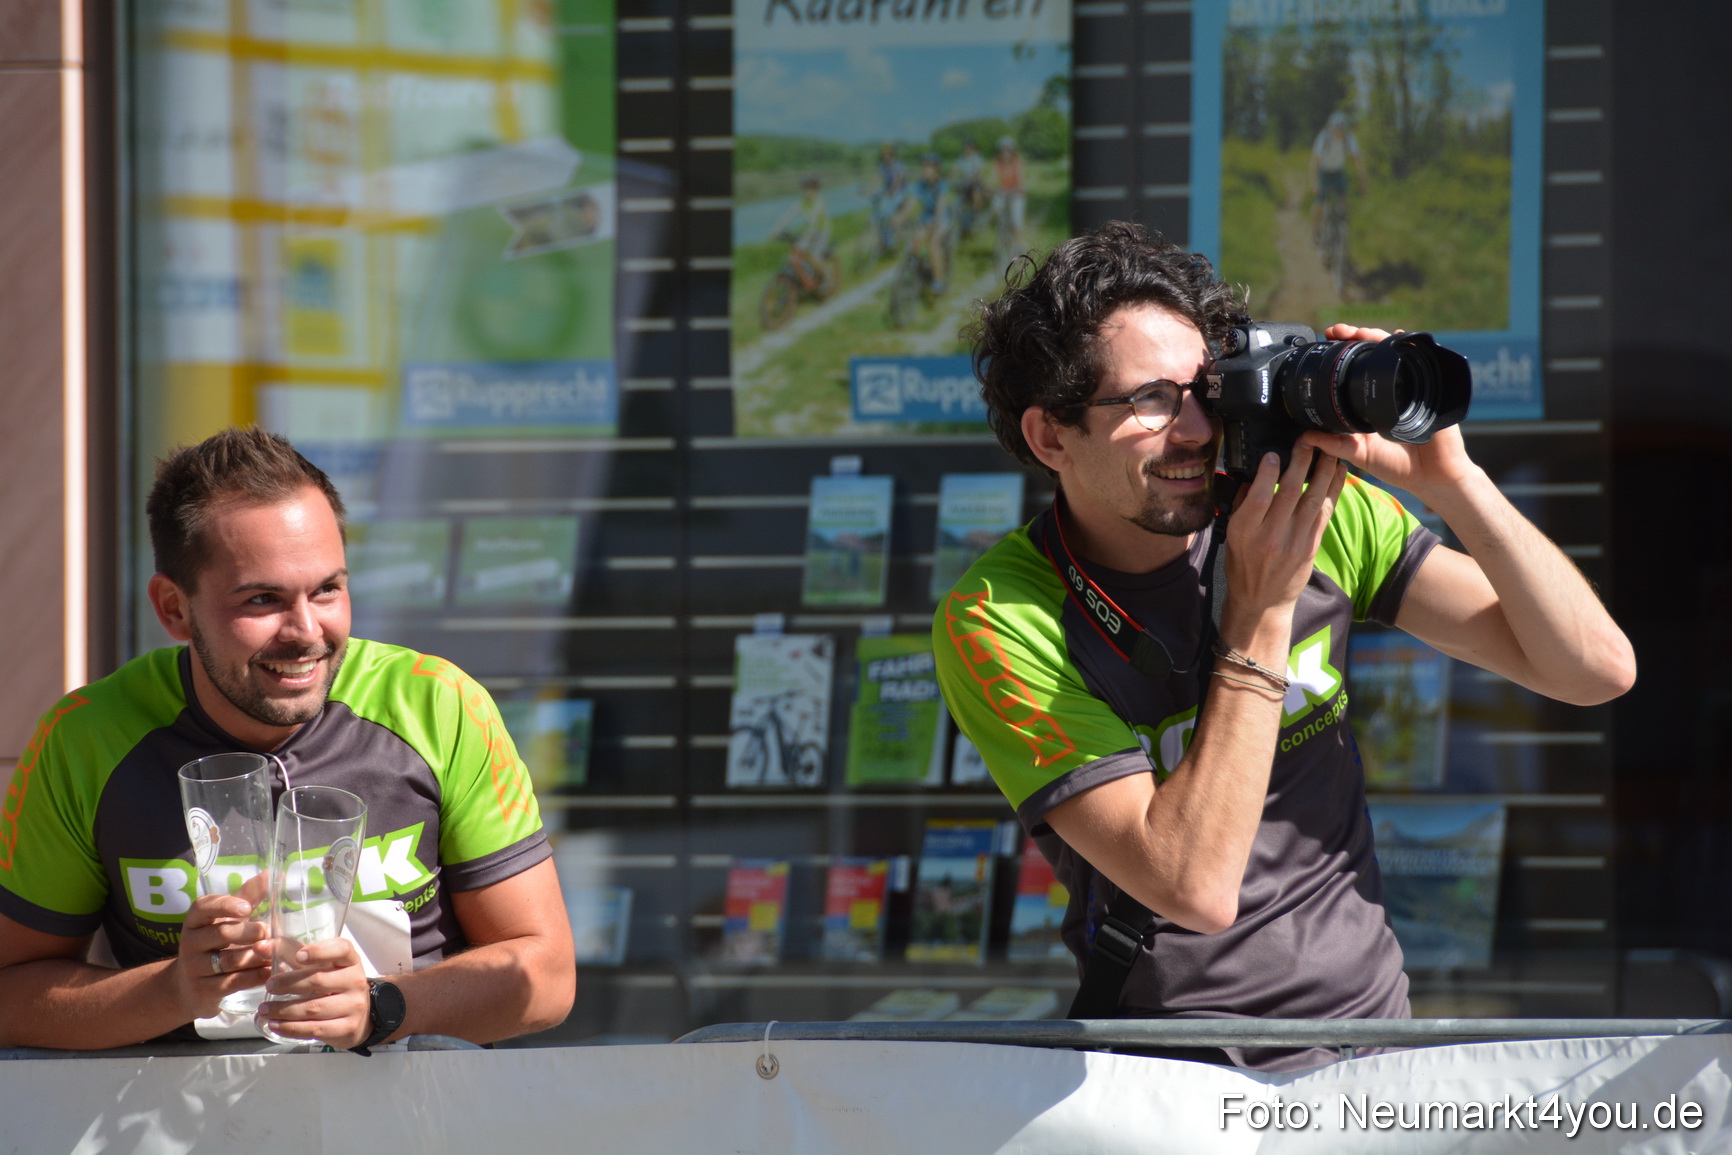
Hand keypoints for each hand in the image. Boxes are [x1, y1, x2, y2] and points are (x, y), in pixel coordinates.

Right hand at [173, 874, 269, 1019]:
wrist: (187, 989)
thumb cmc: (215, 946)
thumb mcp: (226, 921)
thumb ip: (247, 898)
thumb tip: (274, 873)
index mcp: (195, 921)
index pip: (203, 907)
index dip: (225, 905)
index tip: (247, 908)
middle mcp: (190, 943)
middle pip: (221, 934)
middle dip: (249, 932)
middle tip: (270, 931)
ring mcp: (194, 969)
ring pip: (229, 960)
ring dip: (256, 955)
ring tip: (276, 951)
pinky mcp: (202, 992)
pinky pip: (233, 982)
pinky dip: (255, 976)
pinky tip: (271, 971)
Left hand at [257, 936, 371, 1048]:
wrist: (360, 1015)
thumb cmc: (334, 984)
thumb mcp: (321, 966)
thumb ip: (291, 954)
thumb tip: (260, 947)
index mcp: (350, 960)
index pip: (341, 950)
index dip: (320, 951)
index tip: (299, 956)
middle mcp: (356, 981)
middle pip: (320, 980)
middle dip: (289, 983)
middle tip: (269, 986)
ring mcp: (354, 1006)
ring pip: (314, 1008)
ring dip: (284, 1010)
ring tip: (264, 1010)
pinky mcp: (347, 1028)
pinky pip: (315, 1029)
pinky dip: (291, 1028)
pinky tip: (276, 1025)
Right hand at [1222, 442, 1348, 629]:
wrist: (1262, 601)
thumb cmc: (1243, 565)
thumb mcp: (1232, 536)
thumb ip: (1243, 506)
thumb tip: (1255, 475)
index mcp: (1245, 532)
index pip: (1259, 497)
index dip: (1269, 473)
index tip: (1274, 452)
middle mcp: (1271, 536)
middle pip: (1290, 493)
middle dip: (1301, 463)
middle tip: (1307, 441)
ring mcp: (1295, 542)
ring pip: (1313, 500)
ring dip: (1323, 472)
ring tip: (1329, 449)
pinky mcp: (1312, 545)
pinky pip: (1325, 512)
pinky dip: (1333, 490)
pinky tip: (1338, 472)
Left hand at [1298, 323, 1480, 503]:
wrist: (1433, 477)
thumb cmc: (1399, 466)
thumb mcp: (1359, 454)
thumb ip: (1335, 446)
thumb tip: (1305, 437)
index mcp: (1370, 403)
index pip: (1355, 371)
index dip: (1341, 356)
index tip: (1324, 344)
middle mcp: (1389, 390)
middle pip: (1373, 354)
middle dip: (1355, 338)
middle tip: (1337, 331)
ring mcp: (1409, 386)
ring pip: (1393, 352)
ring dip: (1375, 337)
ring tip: (1359, 332)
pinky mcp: (1428, 389)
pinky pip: (1417, 362)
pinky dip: (1408, 346)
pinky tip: (1396, 336)